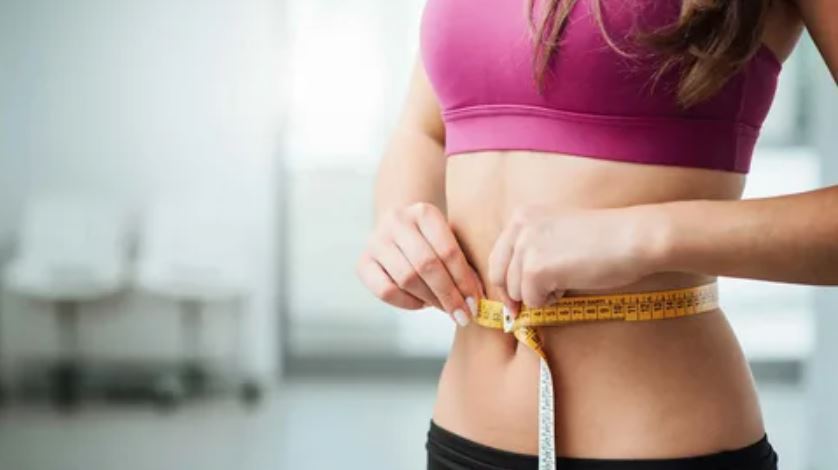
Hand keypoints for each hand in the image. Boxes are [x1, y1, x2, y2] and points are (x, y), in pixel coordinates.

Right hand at [356, 202, 484, 325]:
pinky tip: (422, 304)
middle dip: (448, 295)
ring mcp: (376, 241)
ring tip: (446, 309)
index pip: (448, 251)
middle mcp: (397, 221)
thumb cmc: (433, 241)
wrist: (398, 229)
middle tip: (463, 315)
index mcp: (424, 212)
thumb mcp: (450, 241)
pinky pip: (386, 291)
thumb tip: (475, 300)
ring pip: (406, 278)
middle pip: (426, 265)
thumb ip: (464, 265)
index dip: (463, 280)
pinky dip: (407, 303)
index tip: (475, 303)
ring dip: (430, 300)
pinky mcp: (363, 262)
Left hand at [488, 204, 658, 319]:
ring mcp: (526, 247)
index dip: (505, 281)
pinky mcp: (536, 269)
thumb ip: (534, 249)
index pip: (498, 256)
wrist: (633, 238)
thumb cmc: (605, 238)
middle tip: (522, 312)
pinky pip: (533, 301)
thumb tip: (514, 286)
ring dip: (538, 296)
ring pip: (517, 291)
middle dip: (513, 296)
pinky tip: (570, 286)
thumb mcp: (558, 231)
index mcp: (523, 215)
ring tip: (566, 283)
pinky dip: (549, 301)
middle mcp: (519, 227)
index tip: (512, 300)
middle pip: (500, 275)